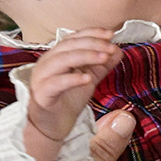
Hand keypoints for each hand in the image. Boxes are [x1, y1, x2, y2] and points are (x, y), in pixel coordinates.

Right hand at [26, 30, 122, 160]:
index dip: (92, 33)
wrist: (51, 127)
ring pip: (61, 60)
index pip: (74, 37)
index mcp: (58, 56)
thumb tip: (118, 51)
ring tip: (104, 58)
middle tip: (111, 48)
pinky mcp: (42, 94)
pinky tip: (87, 79)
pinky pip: (55, 83)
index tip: (111, 34)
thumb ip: (102, 66)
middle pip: (69, 45)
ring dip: (85, 56)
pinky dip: (72, 78)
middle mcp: (48, 62)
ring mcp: (42, 78)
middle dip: (92, 44)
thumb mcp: (89, 79)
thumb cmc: (67, 100)